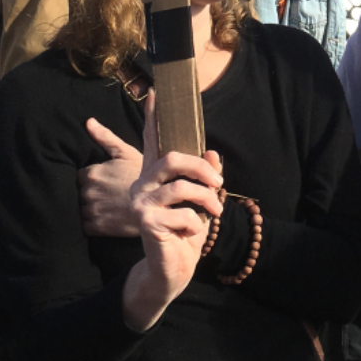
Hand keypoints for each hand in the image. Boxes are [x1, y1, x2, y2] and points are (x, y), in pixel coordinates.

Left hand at [80, 117, 143, 236]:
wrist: (159, 205)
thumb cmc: (145, 177)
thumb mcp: (126, 153)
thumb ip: (105, 137)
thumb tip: (88, 121)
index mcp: (91, 172)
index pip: (81, 177)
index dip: (91, 179)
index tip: (104, 183)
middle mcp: (87, 191)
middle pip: (79, 193)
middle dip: (89, 194)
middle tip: (108, 196)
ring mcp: (91, 209)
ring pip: (80, 210)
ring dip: (90, 209)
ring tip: (107, 209)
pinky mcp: (96, 227)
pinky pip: (84, 226)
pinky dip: (92, 224)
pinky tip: (106, 220)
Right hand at [121, 92, 223, 332]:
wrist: (171, 270)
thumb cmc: (186, 232)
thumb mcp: (202, 201)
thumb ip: (205, 176)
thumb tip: (212, 152)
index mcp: (156, 175)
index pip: (152, 140)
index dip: (153, 116)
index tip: (156, 91)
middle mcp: (144, 185)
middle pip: (173, 158)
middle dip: (201, 168)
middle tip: (218, 181)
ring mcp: (142, 203)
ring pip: (182, 187)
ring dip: (207, 199)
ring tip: (215, 210)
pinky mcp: (147, 223)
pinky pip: (184, 215)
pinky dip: (197, 225)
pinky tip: (190, 234)